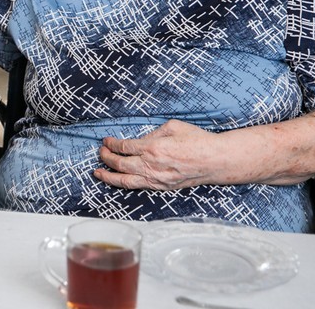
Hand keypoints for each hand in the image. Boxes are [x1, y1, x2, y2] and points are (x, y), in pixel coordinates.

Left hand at [94, 119, 220, 189]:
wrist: (217, 161)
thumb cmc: (198, 141)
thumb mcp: (172, 127)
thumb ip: (153, 132)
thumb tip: (140, 139)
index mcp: (153, 147)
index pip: (124, 147)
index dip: (112, 144)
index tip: (106, 141)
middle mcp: (152, 166)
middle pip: (120, 164)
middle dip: (106, 158)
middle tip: (100, 152)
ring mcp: (157, 179)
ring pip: (125, 181)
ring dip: (109, 176)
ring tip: (97, 173)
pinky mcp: (163, 187)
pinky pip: (139, 187)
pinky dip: (125, 184)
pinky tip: (118, 181)